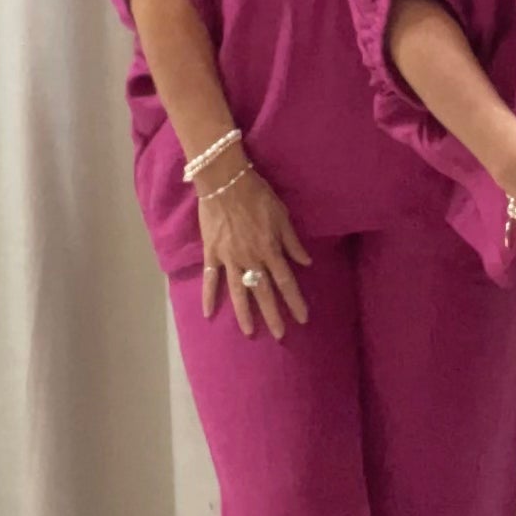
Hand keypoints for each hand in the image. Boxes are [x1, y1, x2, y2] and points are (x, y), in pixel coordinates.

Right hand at [198, 158, 312, 337]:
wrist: (225, 180)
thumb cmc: (257, 194)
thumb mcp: (282, 215)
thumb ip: (292, 242)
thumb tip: (306, 263)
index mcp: (270, 250)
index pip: (286, 282)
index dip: (295, 301)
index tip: (302, 319)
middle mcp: (251, 259)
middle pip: (264, 292)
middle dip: (273, 315)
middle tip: (280, 336)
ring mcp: (229, 258)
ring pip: (238, 291)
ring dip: (244, 313)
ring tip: (249, 332)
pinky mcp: (212, 253)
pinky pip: (210, 278)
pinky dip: (209, 295)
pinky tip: (208, 313)